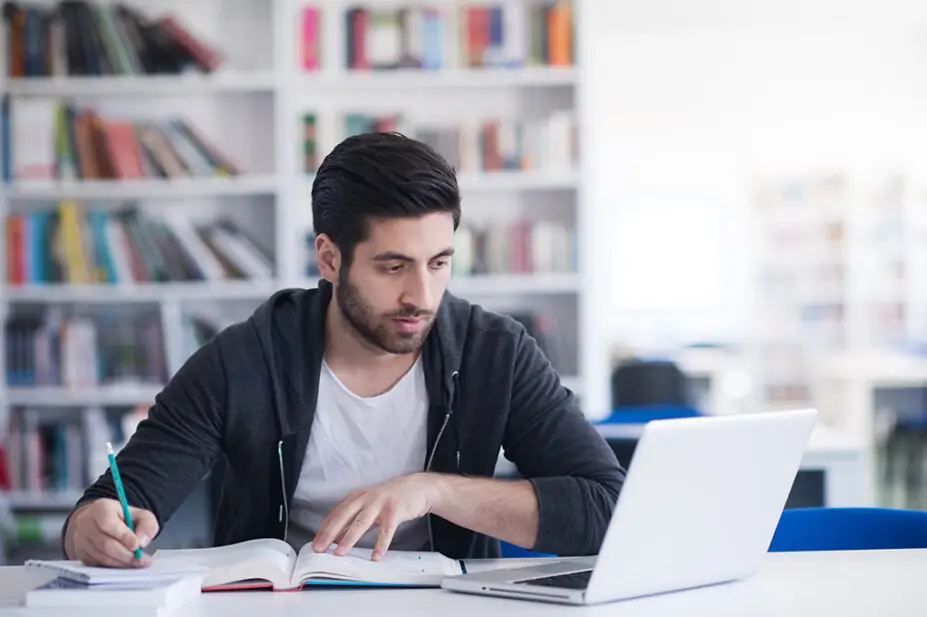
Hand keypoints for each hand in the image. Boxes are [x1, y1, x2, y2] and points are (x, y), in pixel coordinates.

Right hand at [64, 499, 158, 567]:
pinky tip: (124, 564)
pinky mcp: (80, 553)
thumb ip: (147, 525)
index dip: (123, 536)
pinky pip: (96, 564)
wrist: (100, 522)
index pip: (108, 523)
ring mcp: (80, 539)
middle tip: (140, 559)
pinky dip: (112, 566)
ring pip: (101, 556)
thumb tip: (142, 541)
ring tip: (136, 562)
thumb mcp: (140, 515)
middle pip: (105, 543)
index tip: (137, 546)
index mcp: (101, 508)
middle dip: (125, 554)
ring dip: (120, 562)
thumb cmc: (121, 518)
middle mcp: (86, 523)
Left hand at [312, 473, 441, 560]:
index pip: (336, 513)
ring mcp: (380, 503)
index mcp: (358, 497)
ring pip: (361, 522)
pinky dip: (380, 544)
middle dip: (330, 533)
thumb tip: (338, 537)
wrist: (418, 488)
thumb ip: (355, 519)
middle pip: (344, 516)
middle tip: (320, 548)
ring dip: (349, 538)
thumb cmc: (392, 498)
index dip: (324, 528)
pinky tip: (376, 555)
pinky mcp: (395, 510)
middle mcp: (366, 498)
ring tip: (340, 552)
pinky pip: (386, 530)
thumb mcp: (370, 505)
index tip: (315, 542)